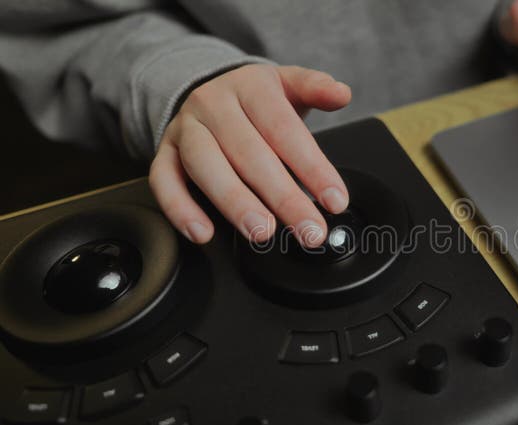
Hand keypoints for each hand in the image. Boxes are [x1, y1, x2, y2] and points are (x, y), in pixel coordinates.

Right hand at [149, 64, 351, 246]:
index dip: (312, 168)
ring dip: (235, 203)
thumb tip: (341, 92)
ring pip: (206, 166)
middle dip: (283, 198)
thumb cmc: (258, 99)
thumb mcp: (290, 85)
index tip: (335, 200)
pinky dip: (180, 209)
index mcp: (250, 85)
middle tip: (308, 230)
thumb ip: (317, 89)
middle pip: (249, 153)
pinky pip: (164, 181)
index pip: (284, 130)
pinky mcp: (164, 152)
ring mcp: (185, 128)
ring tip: (262, 232)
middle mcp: (214, 104)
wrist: (211, 91)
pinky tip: (204, 233)